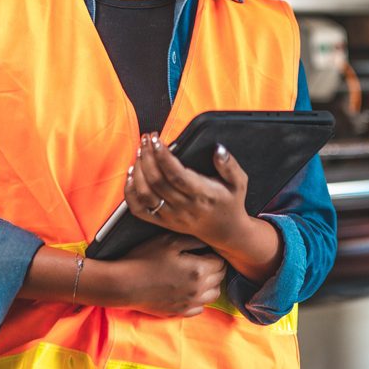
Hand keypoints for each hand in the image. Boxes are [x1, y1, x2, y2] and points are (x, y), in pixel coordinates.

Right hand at [120, 234, 225, 317]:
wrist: (124, 284)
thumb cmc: (145, 259)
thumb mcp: (169, 241)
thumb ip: (193, 240)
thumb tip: (208, 241)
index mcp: (198, 270)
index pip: (221, 262)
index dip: (214, 254)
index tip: (206, 250)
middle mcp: (198, 290)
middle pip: (219, 278)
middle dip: (215, 268)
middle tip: (203, 259)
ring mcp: (190, 303)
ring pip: (213, 295)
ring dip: (211, 284)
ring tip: (198, 274)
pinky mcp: (180, 312)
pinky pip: (200, 308)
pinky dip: (199, 298)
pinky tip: (189, 289)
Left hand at [125, 133, 251, 250]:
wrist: (225, 231)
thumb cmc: (230, 202)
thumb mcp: (239, 182)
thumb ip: (229, 165)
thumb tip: (218, 149)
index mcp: (202, 195)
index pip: (177, 175)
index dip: (164, 157)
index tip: (158, 139)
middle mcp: (184, 207)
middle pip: (157, 181)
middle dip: (148, 156)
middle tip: (147, 138)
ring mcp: (171, 216)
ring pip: (145, 194)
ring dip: (138, 170)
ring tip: (141, 151)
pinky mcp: (162, 222)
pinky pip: (139, 210)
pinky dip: (130, 192)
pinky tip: (131, 174)